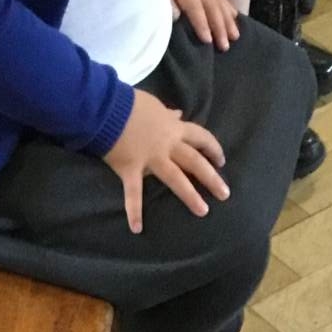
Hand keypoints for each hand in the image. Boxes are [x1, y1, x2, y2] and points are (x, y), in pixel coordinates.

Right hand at [103, 89, 227, 233]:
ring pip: (176, 178)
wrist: (107, 107)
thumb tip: (178, 114)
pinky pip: (133, 193)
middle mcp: (167, 145)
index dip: (212, 148)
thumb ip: (167, 114)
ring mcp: (151, 159)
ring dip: (190, 196)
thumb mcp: (153, 105)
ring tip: (203, 211)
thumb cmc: (129, 103)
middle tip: (225, 194)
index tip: (221, 161)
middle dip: (212, 177)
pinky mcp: (131, 169)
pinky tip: (137, 228)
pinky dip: (134, 211)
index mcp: (173, 128)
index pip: (200, 137)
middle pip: (195, 161)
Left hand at [168, 0, 237, 50]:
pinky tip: (234, 16)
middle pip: (210, 4)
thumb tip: (177, 16)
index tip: (208, 41)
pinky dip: (227, 5)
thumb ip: (164, 1)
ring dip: (227, 19)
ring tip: (235, 36)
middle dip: (219, 26)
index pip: (193, 5)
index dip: (201, 23)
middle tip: (225, 47)